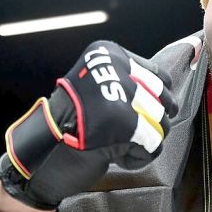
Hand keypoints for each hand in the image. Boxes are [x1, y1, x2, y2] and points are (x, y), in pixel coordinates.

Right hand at [0, 41, 175, 209]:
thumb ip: (131, 82)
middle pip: (164, 101)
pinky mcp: (123, 125)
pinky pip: (153, 145)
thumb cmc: (72, 124)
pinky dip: (138, 157)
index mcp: (108, 54)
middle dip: (152, 122)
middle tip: (129, 131)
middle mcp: (114, 70)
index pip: (160, 76)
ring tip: (116, 142)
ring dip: (143, 141)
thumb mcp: (99, 87)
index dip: (158, 99)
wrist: (39, 155)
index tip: (144, 111)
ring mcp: (119, 96)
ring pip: (162, 124)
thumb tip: (172, 91)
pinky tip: (115, 155)